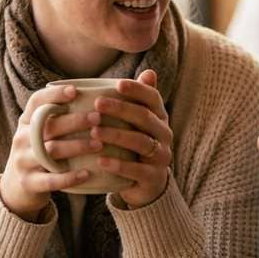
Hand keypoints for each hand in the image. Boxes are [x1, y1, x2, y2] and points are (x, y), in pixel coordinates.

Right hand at [0, 83, 93, 220]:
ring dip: (77, 146)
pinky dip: (70, 177)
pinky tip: (87, 174)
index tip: (75, 91)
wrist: (17, 186)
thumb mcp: (41, 132)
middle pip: (48, 125)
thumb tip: (96, 98)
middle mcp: (21, 138)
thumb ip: (57, 117)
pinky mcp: (29, 182)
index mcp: (26, 121)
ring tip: (99, 144)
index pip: (36, 102)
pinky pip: (51, 180)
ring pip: (52, 150)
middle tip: (98, 118)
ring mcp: (23, 161)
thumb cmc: (39, 151)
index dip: (54, 94)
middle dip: (75, 120)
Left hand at [89, 69, 172, 208]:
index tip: (118, 84)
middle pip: (144, 117)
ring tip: (94, 131)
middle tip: (97, 104)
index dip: (137, 90)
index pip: (152, 98)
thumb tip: (149, 72)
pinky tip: (100, 161)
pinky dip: (118, 165)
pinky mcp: (153, 177)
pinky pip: (137, 170)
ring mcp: (161, 156)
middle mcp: (164, 134)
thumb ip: (139, 101)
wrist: (147, 185)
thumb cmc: (136, 147)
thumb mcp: (139, 124)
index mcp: (159, 117)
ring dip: (116, 135)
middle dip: (121, 109)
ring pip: (140, 142)